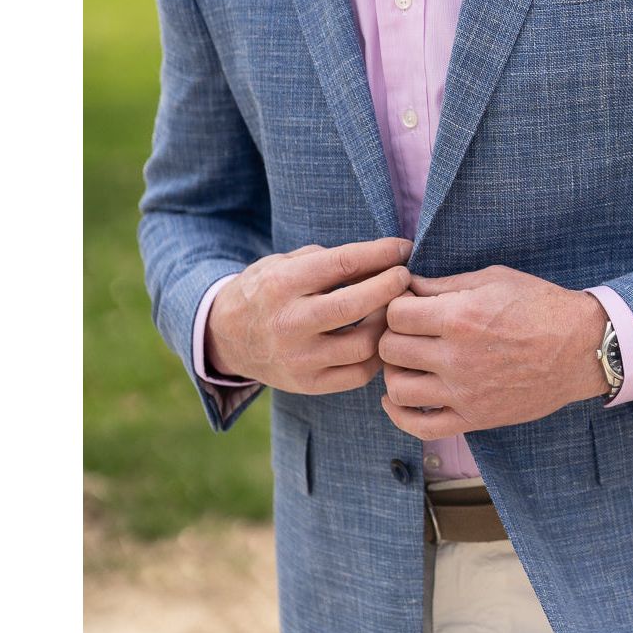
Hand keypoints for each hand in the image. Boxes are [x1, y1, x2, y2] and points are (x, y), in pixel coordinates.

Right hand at [205, 237, 412, 394]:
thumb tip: (385, 257)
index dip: (381, 253)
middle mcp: (288, 323)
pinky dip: (378, 353)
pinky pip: (359, 373)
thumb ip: (331, 260)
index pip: (343, 263)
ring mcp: (298, 358)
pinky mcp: (308, 384)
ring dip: (387, 323)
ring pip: (363, 344)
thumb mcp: (287, 262)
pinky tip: (381, 335)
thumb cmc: (268, 290)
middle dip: (390, 287)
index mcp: (281, 284)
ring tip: (394, 308)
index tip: (405, 248)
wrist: (226, 336)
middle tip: (405, 276)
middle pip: (354, 305)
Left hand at [378, 264, 609, 439]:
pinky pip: (421, 426)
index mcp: (459, 317)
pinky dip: (400, 414)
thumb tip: (408, 286)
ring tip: (408, 361)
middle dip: (392, 335)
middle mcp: (456, 357)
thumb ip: (445, 284)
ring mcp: (464, 393)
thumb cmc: (540, 305)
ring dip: (394, 372)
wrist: (581, 347)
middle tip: (407, 331)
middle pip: (390, 349)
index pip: (395, 314)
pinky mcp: (475, 418)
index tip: (407, 305)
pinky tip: (399, 398)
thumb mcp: (493, 279)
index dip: (396, 305)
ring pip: (398, 388)